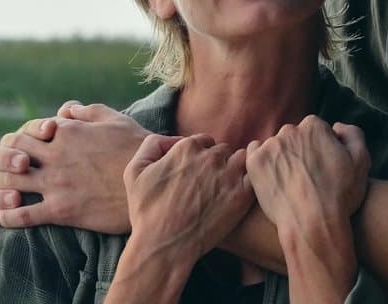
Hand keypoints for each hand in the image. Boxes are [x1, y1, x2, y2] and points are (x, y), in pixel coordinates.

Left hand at [0, 101, 150, 232]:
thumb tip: (65, 110)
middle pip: (8, 155)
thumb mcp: (114, 119)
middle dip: (0, 163)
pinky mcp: (62, 210)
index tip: (21, 152)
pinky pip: (22, 216)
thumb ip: (86, 111)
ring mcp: (56, 184)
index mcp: (65, 132)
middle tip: (3, 172)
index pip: (23, 132)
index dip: (16, 142)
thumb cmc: (137, 148)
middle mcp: (55, 155)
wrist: (154, 181)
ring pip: (8, 185)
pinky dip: (5, 218)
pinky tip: (2, 219)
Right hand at [123, 134, 254, 261]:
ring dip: (235, 170)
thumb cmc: (146, 212)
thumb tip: (174, 140)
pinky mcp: (241, 195)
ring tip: (226, 188)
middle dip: (218, 163)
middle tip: (211, 183)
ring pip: (241, 160)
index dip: (201, 157)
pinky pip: (253, 178)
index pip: (204, 141)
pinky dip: (248, 183)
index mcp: (187, 147)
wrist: (164, 245)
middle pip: (223, 150)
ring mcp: (228, 175)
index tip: (197, 172)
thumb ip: (152, 145)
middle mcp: (210, 157)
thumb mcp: (134, 171)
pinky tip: (237, 196)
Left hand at [246, 117, 369, 302]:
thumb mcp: (361, 161)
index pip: (316, 130)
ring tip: (290, 182)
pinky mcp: (254, 163)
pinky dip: (261, 162)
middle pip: (295, 136)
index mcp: (314, 126)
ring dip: (281, 158)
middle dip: (300, 151)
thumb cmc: (340, 195)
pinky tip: (272, 178)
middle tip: (307, 176)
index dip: (321, 149)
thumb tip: (336, 126)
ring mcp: (270, 146)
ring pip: (275, 146)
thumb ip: (352, 134)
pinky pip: (254, 153)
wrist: (313, 224)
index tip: (323, 167)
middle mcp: (290, 130)